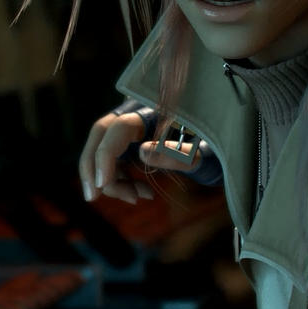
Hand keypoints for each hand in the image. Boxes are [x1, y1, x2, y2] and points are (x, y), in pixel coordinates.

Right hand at [79, 110, 204, 203]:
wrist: (215, 150)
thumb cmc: (208, 148)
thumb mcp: (197, 153)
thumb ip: (174, 152)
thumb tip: (142, 151)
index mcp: (151, 111)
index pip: (116, 129)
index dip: (104, 156)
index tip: (103, 184)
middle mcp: (136, 114)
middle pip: (100, 136)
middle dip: (92, 167)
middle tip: (93, 197)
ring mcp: (131, 128)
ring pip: (104, 150)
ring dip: (111, 179)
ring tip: (137, 197)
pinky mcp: (130, 142)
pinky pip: (114, 160)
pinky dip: (119, 180)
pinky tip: (139, 193)